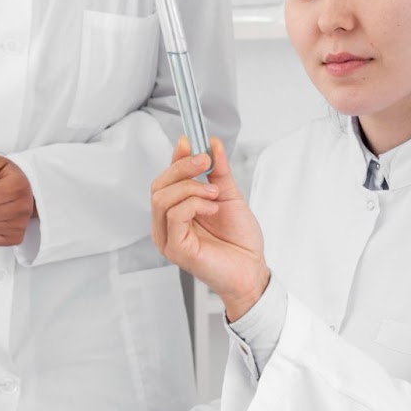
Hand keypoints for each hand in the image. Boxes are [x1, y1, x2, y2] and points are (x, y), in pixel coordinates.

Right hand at [150, 137, 269, 320]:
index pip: (166, 179)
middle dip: (181, 167)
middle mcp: (167, 224)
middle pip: (158, 185)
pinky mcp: (174, 248)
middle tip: (205, 162)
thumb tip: (212, 144)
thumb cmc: (240, 240)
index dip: (175, 158)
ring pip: (162, 198)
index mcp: (176, 211)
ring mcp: (167, 237)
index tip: (189, 141)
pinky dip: (193, 204)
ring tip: (214, 194)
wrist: (252, 269)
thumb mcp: (229, 195)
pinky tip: (211, 208)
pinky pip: (174, 215)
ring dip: (190, 187)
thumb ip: (218, 171)